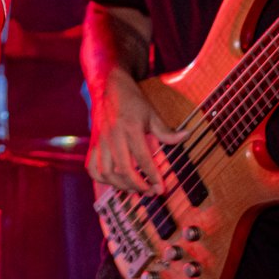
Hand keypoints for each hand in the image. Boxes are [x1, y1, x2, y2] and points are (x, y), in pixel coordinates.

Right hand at [86, 69, 186, 194]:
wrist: (108, 86)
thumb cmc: (132, 100)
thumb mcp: (151, 113)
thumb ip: (166, 130)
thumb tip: (187, 136)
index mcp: (130, 128)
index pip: (142, 158)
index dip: (153, 176)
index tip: (161, 188)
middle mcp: (113, 136)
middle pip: (123, 169)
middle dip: (138, 185)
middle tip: (151, 192)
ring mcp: (100, 141)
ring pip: (106, 172)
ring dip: (121, 185)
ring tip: (135, 189)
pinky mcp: (93, 143)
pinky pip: (92, 167)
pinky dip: (102, 179)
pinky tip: (114, 182)